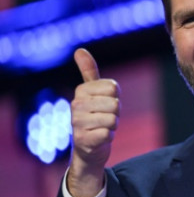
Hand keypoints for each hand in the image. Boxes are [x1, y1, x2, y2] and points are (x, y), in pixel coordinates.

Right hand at [67, 48, 119, 196]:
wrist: (88, 147)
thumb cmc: (95, 116)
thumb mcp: (93, 92)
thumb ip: (89, 71)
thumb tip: (80, 50)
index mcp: (81, 91)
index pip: (114, 88)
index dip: (115, 98)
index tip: (105, 104)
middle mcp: (76, 105)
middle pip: (115, 104)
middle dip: (115, 114)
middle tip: (104, 118)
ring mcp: (77, 123)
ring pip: (113, 120)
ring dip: (112, 126)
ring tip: (101, 127)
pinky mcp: (83, 140)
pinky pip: (108, 134)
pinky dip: (108, 137)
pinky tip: (99, 138)